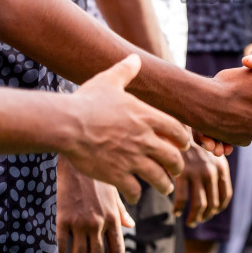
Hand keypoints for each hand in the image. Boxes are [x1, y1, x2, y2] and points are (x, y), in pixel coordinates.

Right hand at [56, 157, 131, 252]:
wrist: (76, 155)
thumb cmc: (95, 173)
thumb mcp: (112, 190)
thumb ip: (121, 210)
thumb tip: (130, 225)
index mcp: (113, 217)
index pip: (117, 249)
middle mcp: (98, 223)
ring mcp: (80, 222)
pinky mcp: (63, 218)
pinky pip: (60, 246)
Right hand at [61, 54, 189, 200]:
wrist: (67, 124)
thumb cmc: (87, 101)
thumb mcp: (109, 80)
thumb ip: (125, 70)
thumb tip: (134, 57)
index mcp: (147, 117)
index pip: (177, 131)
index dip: (183, 140)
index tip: (183, 146)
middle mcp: (145, 139)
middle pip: (173, 158)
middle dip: (177, 166)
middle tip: (176, 170)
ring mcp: (132, 159)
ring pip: (159, 178)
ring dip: (164, 185)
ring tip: (165, 188)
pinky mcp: (117, 175)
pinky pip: (135, 190)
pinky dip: (136, 194)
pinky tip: (135, 195)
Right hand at [173, 142, 232, 226]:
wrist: (179, 128)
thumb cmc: (194, 141)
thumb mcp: (211, 152)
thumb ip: (216, 170)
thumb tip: (217, 196)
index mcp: (222, 167)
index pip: (225, 196)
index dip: (218, 208)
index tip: (211, 214)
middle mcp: (212, 171)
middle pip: (212, 204)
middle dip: (205, 216)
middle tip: (198, 221)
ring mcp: (197, 173)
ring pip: (199, 206)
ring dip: (194, 218)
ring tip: (190, 223)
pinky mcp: (181, 173)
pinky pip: (181, 200)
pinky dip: (178, 209)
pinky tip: (176, 212)